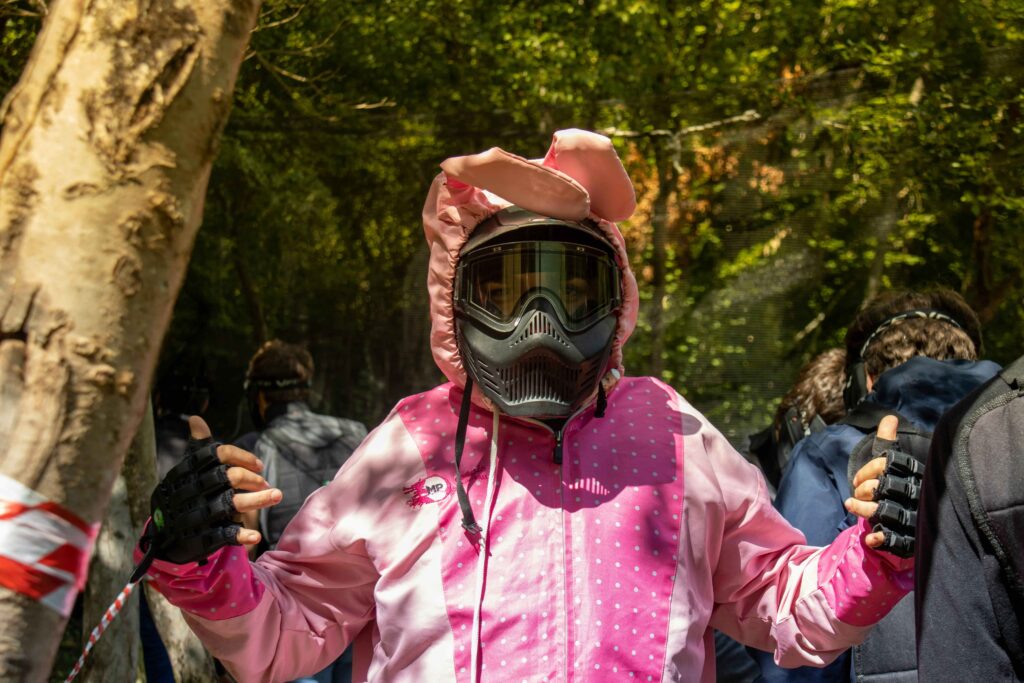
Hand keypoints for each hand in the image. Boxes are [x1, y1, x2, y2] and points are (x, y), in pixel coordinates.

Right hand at [144, 416, 281, 563]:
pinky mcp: (202, 537)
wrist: (162, 534)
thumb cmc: (183, 493)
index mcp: (189, 471)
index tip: (259, 465)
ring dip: (257, 500)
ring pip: (232, 504)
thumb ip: (199, 447)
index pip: (218, 454)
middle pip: (229, 478)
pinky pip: (225, 534)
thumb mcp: (188, 469)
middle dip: (253, 478)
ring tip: (277, 495)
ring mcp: (197, 514)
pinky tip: (257, 535)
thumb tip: (196, 419)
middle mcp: (192, 490)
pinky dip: (241, 534)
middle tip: (266, 482)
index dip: (242, 457)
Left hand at [843, 415, 924, 557]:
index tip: (857, 479)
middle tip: (856, 493)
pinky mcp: (910, 538)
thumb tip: (889, 418)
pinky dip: (880, 538)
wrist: (925, 523)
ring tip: (851, 505)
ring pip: (884, 511)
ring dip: (863, 509)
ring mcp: (913, 517)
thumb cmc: (901, 488)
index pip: (887, 464)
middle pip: (883, 486)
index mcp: (913, 474)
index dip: (867, 469)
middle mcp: (915, 493)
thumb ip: (889, 443)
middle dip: (863, 488)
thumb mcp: (894, 465)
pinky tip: (870, 537)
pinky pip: (895, 540)